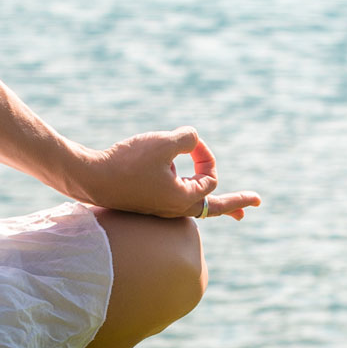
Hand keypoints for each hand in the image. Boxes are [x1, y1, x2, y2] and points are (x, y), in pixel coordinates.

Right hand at [69, 127, 262, 219]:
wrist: (90, 178)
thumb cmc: (126, 163)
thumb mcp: (163, 143)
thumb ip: (188, 138)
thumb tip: (193, 141)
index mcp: (183, 200)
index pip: (210, 178)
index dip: (205, 155)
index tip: (190, 143)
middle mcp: (175, 209)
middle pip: (214, 207)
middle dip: (235, 203)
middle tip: (256, 202)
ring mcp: (161, 208)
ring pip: (196, 205)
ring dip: (214, 200)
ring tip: (234, 209)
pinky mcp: (149, 203)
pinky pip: (179, 201)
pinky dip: (191, 195)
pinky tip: (190, 192)